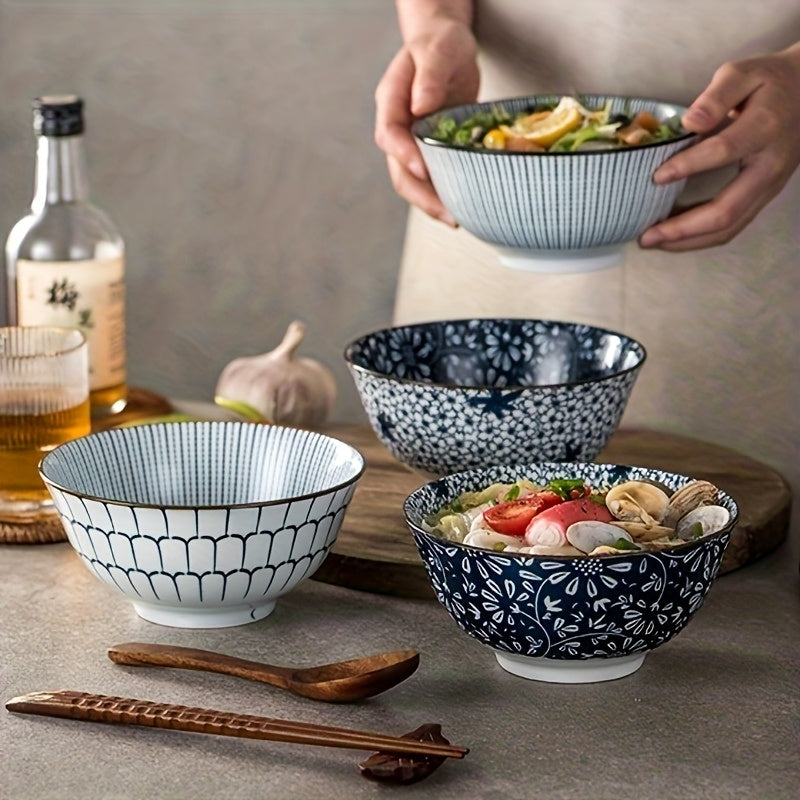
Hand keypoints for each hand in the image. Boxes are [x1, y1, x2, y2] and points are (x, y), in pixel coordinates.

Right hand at [374, 15, 478, 223]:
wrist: (447, 48)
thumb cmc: (441, 43)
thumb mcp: (439, 49)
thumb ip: (429, 75)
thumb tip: (421, 106)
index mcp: (391, 100)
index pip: (389, 133)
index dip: (404, 154)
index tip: (424, 170)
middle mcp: (397, 126)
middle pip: (399, 169)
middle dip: (421, 195)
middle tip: (446, 213)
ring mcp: (411, 141)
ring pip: (413, 180)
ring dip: (432, 203)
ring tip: (456, 219)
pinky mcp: (428, 150)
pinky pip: (432, 177)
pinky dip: (445, 194)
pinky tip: (462, 207)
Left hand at [640, 43, 799, 250]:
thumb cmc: (768, 81)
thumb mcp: (743, 73)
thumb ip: (717, 95)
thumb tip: (690, 122)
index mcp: (765, 127)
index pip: (725, 150)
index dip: (688, 165)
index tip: (655, 176)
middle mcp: (770, 166)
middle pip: (727, 210)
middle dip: (682, 228)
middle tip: (645, 236)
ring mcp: (769, 187)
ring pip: (730, 227)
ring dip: (688, 241)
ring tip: (653, 241)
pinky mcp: (763, 197)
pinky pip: (733, 225)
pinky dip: (700, 236)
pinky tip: (674, 235)